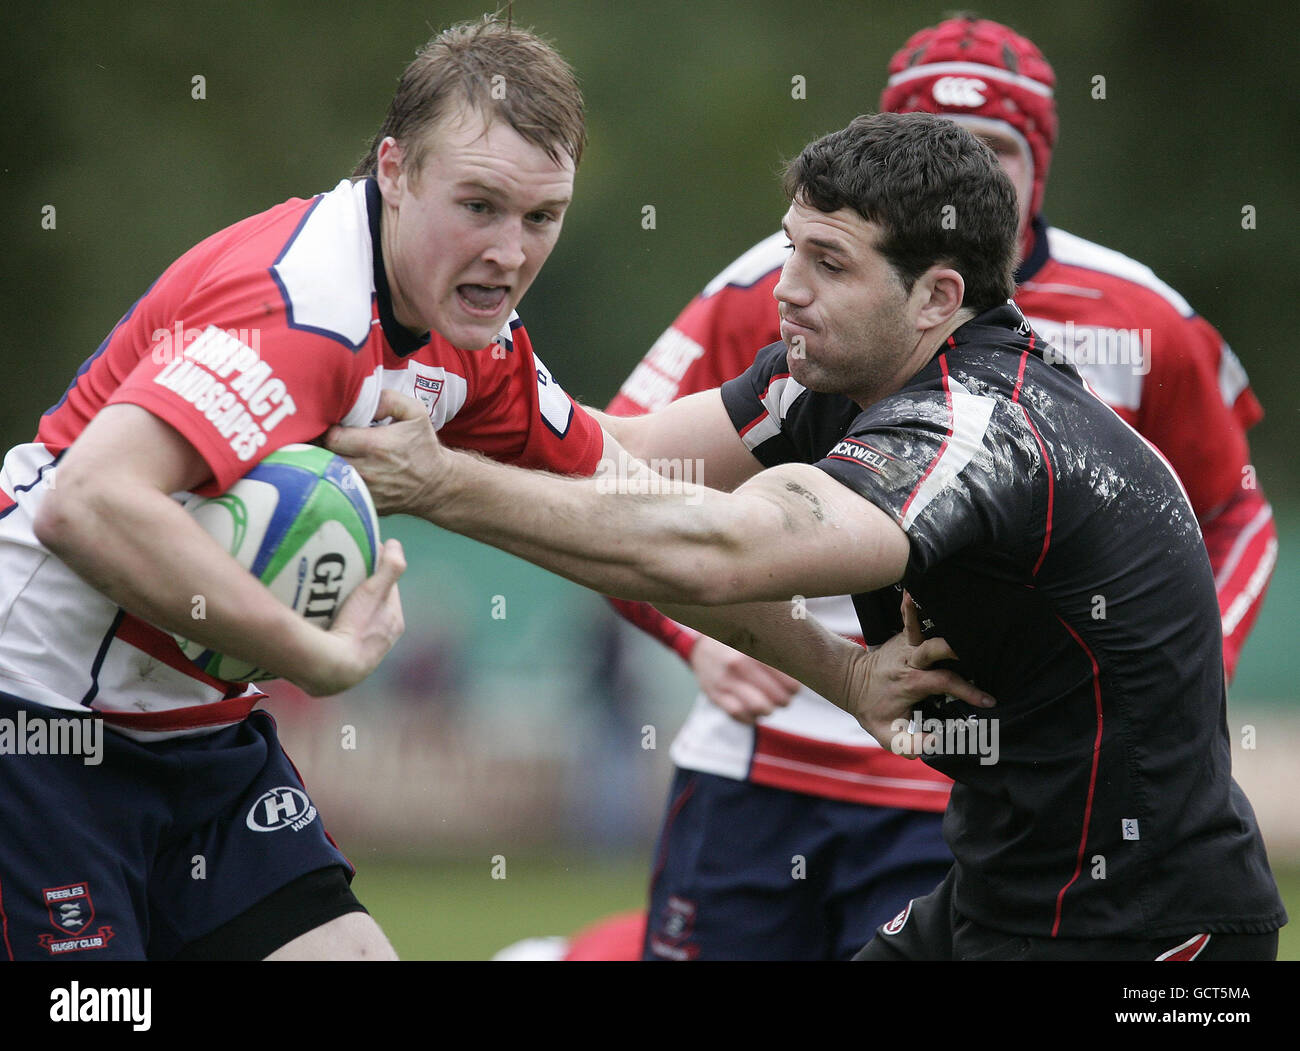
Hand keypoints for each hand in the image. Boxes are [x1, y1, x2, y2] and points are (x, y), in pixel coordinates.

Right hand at [292, 538, 406, 695]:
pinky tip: (312, 625)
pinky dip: (328, 631)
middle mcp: (381, 643)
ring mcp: (360, 658)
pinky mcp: (339, 668)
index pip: (388, 589)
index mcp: (394, 623)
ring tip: (321, 600)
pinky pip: (334, 642)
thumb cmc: (356, 626)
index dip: (376, 572)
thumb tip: (395, 544)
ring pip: (352, 626)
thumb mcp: (375, 590)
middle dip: (357, 592)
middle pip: (369, 608)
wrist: (331, 668)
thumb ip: (390, 566)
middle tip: (335, 578)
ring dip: (341, 613)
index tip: (359, 560)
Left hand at [325, 390, 445, 515]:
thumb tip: (362, 401)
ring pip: (329, 475)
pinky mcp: (363, 504)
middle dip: (325, 446)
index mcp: (375, 446)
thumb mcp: (415, 413)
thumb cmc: (423, 447)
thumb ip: (388, 399)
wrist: (436, 484)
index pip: (332, 437)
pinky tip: (348, 472)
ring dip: (328, 463)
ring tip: (339, 454)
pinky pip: (339, 491)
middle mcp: (366, 471)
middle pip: (324, 457)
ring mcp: (364, 491)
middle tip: (335, 440)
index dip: (330, 430)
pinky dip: (339, 480)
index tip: (338, 427)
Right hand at [690, 635, 800, 724]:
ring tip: (769, 704)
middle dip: (784, 700)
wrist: (700, 646)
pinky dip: (751, 717)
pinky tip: (753, 711)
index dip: (796, 688)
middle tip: (783, 696)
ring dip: (769, 710)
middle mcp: (739, 663)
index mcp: (755, 647)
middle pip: (778, 696)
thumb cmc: (739, 642)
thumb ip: (781, 648)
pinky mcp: (715, 695)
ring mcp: (725, 681)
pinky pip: (739, 714)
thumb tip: (809, 666)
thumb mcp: (758, 635)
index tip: (794, 686)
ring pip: (760, 708)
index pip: (789, 680)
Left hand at [849, 592, 994, 756]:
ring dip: (933, 617)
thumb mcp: (886, 734)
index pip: (944, 683)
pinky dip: (911, 605)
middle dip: (956, 648)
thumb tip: (935, 743)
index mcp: (911, 683)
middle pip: (935, 649)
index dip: (967, 691)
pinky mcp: (903, 637)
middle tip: (978, 647)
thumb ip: (909, 745)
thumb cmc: (872, 709)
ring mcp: (906, 646)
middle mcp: (910, 661)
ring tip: (949, 601)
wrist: (851, 683)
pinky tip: (913, 588)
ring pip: (922, 630)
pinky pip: (910, 619)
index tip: (988, 700)